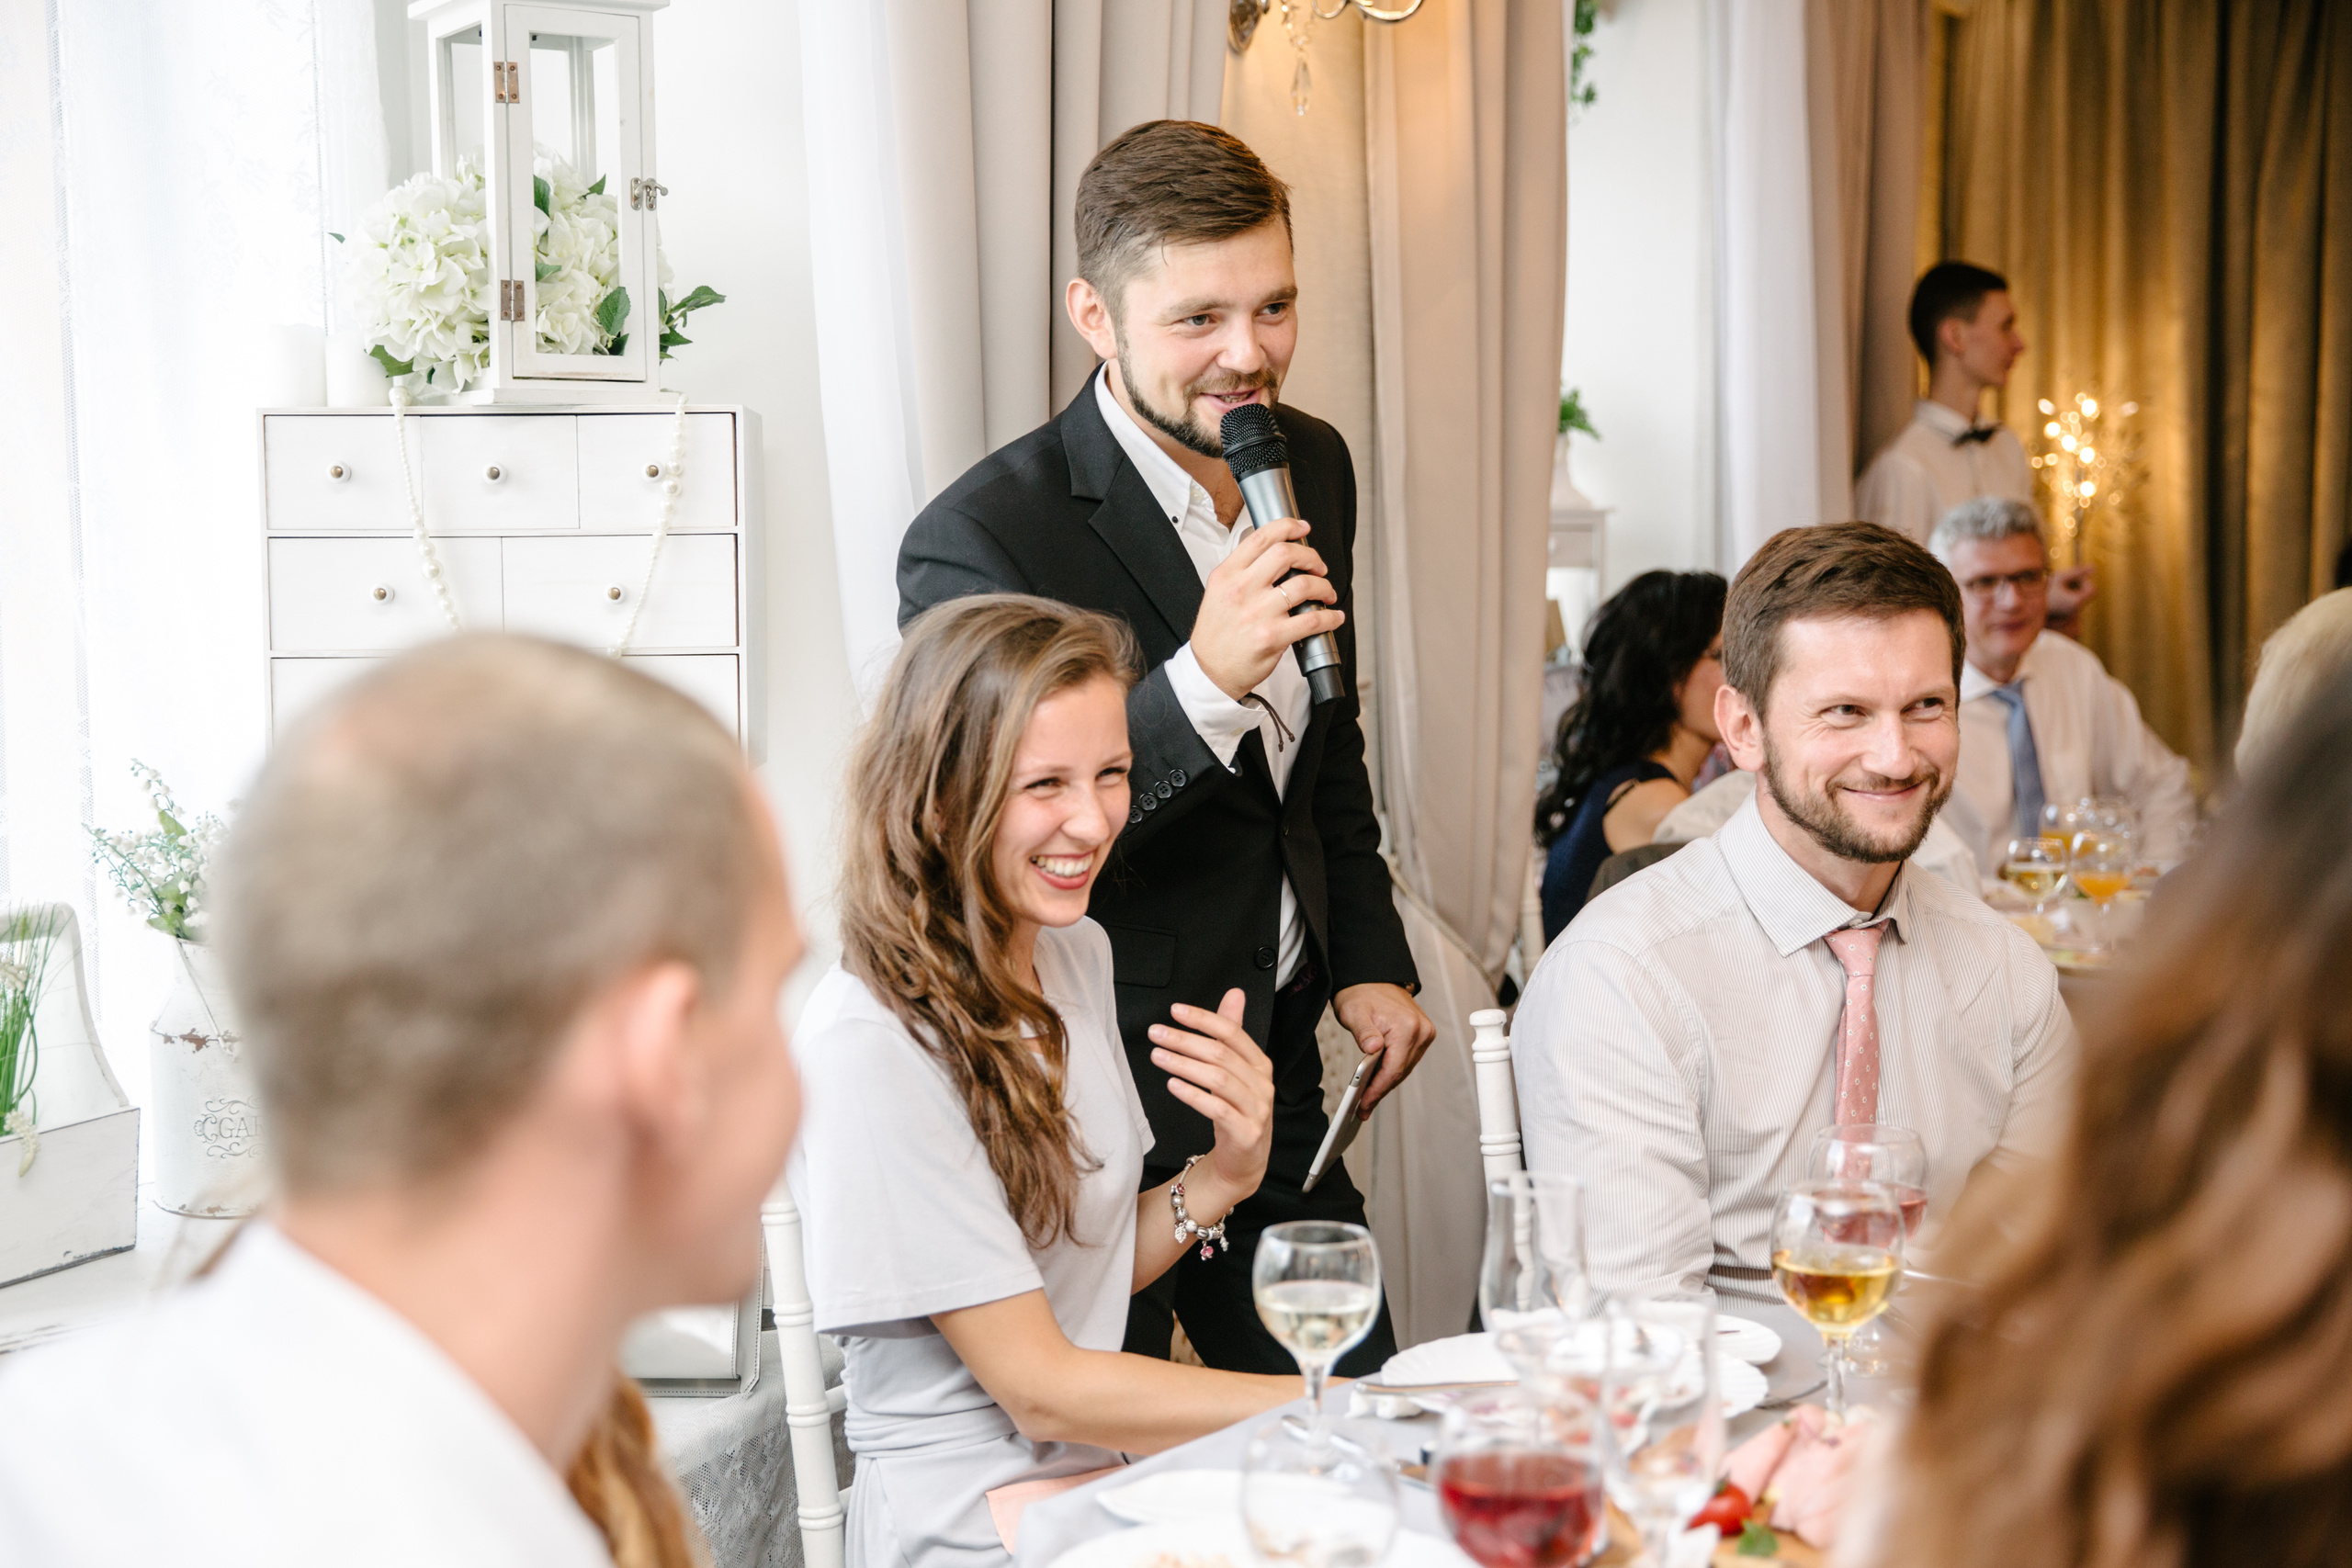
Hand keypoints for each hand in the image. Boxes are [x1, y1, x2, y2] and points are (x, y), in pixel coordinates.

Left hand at [1148, 988, 1273, 1213]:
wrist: (1244, 1161)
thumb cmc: (1237, 1112)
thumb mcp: (1237, 1071)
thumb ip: (1233, 1033)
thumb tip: (1235, 994)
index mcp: (1260, 1064)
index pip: (1232, 1032)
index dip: (1203, 1019)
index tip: (1175, 1011)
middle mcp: (1262, 1084)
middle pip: (1221, 1054)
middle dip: (1185, 1040)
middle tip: (1156, 1033)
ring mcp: (1256, 1109)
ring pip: (1218, 1079)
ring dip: (1184, 1065)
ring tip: (1158, 1056)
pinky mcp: (1246, 1133)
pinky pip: (1217, 1110)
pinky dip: (1193, 1095)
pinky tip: (1174, 1085)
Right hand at [1190, 518, 1342, 700]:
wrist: (1210, 671)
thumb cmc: (1216, 635)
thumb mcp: (1218, 593)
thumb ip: (1242, 572)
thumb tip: (1274, 554)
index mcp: (1227, 575)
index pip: (1261, 538)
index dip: (1288, 527)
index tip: (1302, 528)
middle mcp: (1242, 589)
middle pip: (1286, 554)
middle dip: (1311, 556)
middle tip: (1318, 565)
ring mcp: (1258, 612)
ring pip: (1304, 585)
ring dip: (1324, 586)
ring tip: (1326, 593)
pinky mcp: (1273, 636)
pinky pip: (1312, 619)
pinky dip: (1330, 617)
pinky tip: (1333, 616)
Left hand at [1332, 982, 1434, 1116]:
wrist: (1371, 978)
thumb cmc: (1361, 994)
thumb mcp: (1355, 1013)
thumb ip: (1364, 1032)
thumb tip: (1373, 1049)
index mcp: (1407, 1026)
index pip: (1394, 1068)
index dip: (1378, 1089)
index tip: (1364, 1103)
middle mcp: (1421, 1031)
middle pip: (1400, 1072)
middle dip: (1380, 1091)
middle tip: (1363, 1107)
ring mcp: (1424, 1033)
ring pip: (1404, 1068)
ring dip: (1386, 1083)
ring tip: (1367, 1098)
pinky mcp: (1421, 1035)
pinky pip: (1407, 1060)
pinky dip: (1393, 1071)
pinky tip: (1378, 1081)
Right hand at [2046, 562, 2095, 624]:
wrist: (2028, 607)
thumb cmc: (2044, 591)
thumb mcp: (2060, 578)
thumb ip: (2077, 572)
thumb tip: (2094, 567)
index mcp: (2076, 602)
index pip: (2092, 589)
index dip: (2085, 581)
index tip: (2073, 578)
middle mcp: (2075, 610)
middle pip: (2087, 594)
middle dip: (2079, 585)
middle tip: (2064, 581)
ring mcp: (2070, 613)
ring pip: (2080, 598)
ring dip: (2073, 590)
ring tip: (2059, 587)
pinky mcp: (2065, 614)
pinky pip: (2073, 602)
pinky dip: (2068, 596)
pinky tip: (2057, 594)